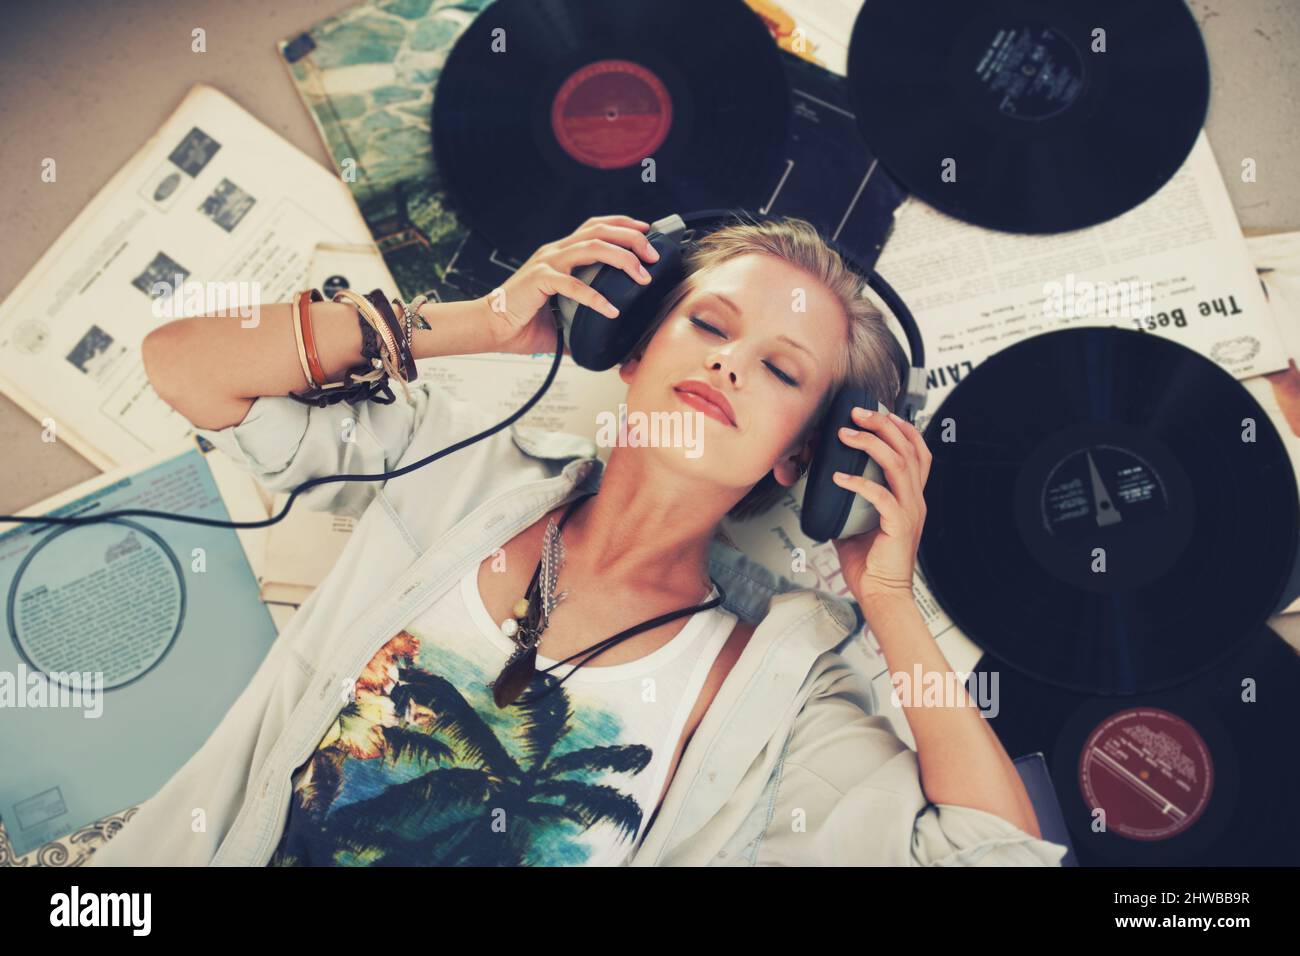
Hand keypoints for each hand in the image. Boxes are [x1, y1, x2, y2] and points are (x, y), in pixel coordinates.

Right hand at [480, 214, 660, 355]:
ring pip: (592, 247)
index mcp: (560, 254)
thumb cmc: (521, 321)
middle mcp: (555, 252)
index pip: (596, 227)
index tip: (648, 232)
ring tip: (641, 277)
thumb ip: (584, 318)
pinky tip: (611, 309)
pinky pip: (573, 284)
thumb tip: (608, 335)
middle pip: (600, 230)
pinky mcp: (539, 280)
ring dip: (622, 259)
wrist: (490, 327)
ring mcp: (547, 263)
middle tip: (653, 256)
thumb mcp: (561, 315)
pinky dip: (595, 297)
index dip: (623, 225)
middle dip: (632, 239)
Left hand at [829, 406, 932, 606]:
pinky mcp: (900, 526)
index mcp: (911, 498)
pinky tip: (839, 477)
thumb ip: (848, 504)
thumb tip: (824, 487)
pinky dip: (859, 482)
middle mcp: (915, 500)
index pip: (918, 452)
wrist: (882, 596)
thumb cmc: (871, 566)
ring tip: (846, 435)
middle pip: (909, 448)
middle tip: (857, 414)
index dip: (902, 428)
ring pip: (899, 464)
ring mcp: (910, 512)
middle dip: (883, 425)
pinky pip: (882, 496)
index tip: (880, 413)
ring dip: (871, 444)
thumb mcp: (857, 526)